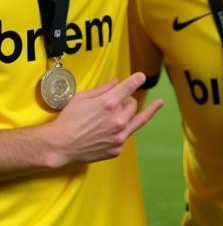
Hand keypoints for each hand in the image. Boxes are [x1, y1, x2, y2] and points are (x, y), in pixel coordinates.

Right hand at [47, 73, 163, 165]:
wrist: (60, 145)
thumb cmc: (68, 119)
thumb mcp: (82, 98)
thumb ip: (103, 89)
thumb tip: (118, 82)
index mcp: (109, 103)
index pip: (130, 86)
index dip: (137, 79)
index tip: (141, 76)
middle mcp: (118, 119)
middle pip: (133, 103)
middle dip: (128, 100)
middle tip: (121, 101)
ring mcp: (119, 135)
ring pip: (138, 119)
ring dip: (136, 112)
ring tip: (159, 103)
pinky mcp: (118, 148)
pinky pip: (126, 135)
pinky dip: (123, 130)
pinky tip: (117, 129)